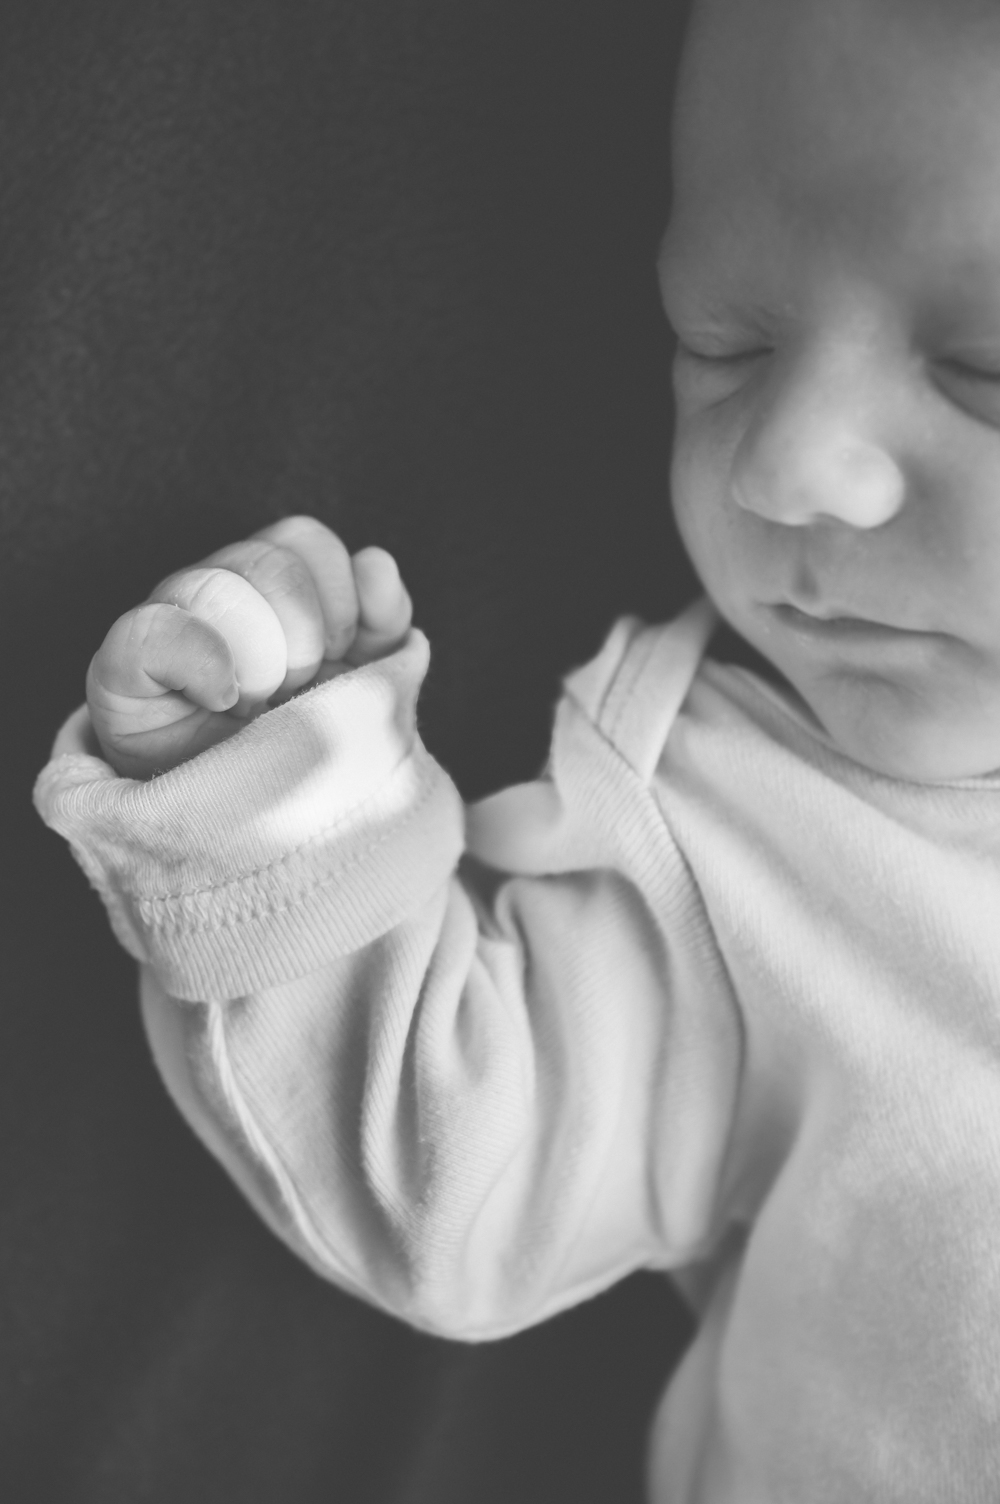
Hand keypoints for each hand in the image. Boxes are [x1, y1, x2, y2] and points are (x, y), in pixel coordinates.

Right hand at [86, 516, 412, 777]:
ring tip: (258, 707)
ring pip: (213, 586)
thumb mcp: (365, 682)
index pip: (302, 539)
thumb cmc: (303, 747)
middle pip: (267, 559)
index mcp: (271, 588)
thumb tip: (376, 562)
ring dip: (257, 655)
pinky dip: (199, 662)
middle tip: (296, 690)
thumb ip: (381, 621)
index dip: (337, 594)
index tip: (338, 654)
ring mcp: (167, 625)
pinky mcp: (121, 671)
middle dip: (302, 634)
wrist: (254, 829)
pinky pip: (148, 630)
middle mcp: (216, 593)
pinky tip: (224, 699)